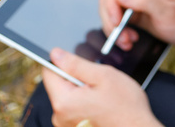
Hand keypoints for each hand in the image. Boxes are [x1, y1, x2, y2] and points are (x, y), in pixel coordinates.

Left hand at [42, 48, 161, 126]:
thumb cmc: (126, 107)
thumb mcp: (103, 76)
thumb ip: (75, 64)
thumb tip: (55, 54)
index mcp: (63, 102)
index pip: (48, 71)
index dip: (63, 62)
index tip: (80, 65)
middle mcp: (60, 117)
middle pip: (59, 85)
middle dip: (76, 79)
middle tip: (98, 83)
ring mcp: (67, 126)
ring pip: (68, 97)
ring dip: (82, 92)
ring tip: (102, 97)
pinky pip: (74, 109)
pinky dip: (85, 104)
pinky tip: (101, 107)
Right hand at [99, 0, 174, 50]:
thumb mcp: (168, 12)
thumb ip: (145, 1)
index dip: (111, 4)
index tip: (117, 23)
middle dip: (111, 20)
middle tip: (122, 38)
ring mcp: (135, 0)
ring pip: (110, 11)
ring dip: (114, 29)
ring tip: (128, 43)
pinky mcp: (135, 13)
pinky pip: (117, 21)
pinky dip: (119, 33)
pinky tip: (130, 41)